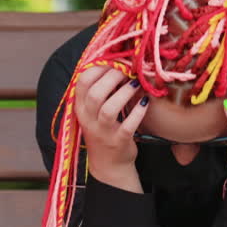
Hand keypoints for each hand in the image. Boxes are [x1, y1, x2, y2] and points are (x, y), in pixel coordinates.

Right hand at [74, 65, 148, 192]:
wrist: (109, 165)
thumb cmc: (104, 130)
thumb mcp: (94, 110)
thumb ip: (101, 89)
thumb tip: (117, 62)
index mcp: (81, 107)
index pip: (82, 81)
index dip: (99, 67)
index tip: (115, 61)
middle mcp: (88, 119)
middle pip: (95, 93)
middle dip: (113, 77)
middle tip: (129, 70)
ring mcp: (102, 132)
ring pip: (108, 109)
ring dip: (125, 93)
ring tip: (137, 84)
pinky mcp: (118, 142)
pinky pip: (127, 126)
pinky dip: (137, 113)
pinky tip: (145, 103)